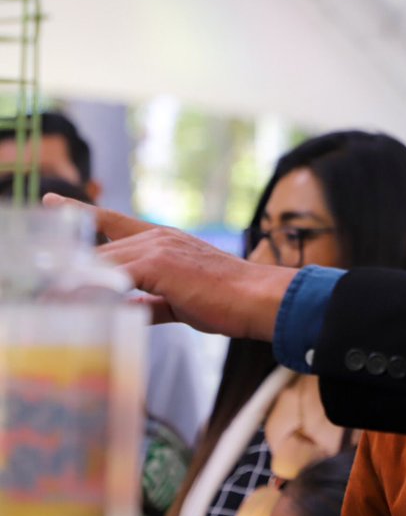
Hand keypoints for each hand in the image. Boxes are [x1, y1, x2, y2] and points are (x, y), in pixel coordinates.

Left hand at [42, 194, 294, 339]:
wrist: (259, 299)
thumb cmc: (229, 301)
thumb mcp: (181, 301)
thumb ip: (151, 303)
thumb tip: (128, 312)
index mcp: (165, 242)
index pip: (112, 223)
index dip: (81, 214)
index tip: (51, 203)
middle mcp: (157, 238)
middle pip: (97, 247)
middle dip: (64, 264)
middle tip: (36, 278)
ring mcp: (156, 248)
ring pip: (99, 262)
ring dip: (71, 283)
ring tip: (46, 301)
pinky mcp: (157, 264)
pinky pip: (110, 277)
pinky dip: (89, 292)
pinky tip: (73, 304)